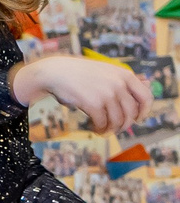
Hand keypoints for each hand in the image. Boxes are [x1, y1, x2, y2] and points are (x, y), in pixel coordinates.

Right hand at [17, 56, 151, 132]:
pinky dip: (100, 129)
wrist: (56, 72)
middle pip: (131, 113)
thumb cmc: (81, 73)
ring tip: (104, 131)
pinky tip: (94, 128)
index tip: (137, 119)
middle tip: (116, 129)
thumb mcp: (107, 71)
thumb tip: (146, 85)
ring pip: (118, 120)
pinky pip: (102, 123)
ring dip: (111, 129)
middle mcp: (119, 84)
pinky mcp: (93, 104)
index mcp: (125, 75)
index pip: (146, 97)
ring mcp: (106, 94)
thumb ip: (124, 80)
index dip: (144, 111)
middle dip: (125, 124)